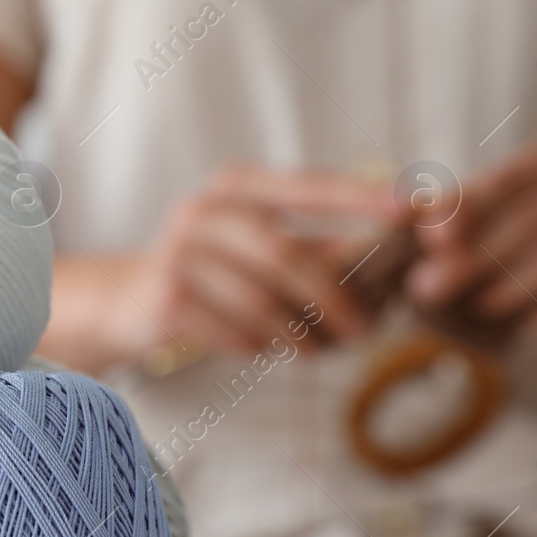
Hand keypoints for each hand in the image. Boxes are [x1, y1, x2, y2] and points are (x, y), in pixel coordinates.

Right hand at [126, 166, 389, 354]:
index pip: (306, 186)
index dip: (359, 196)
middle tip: (366, 328)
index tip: (410, 206)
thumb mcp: (254, 245)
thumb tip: (387, 262)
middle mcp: (204, 212)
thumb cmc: (210, 272)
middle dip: (334, 296)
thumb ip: (311, 246)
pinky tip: (267, 350)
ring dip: (300, 334)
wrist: (127, 301)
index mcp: (235, 187)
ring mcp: (180, 254)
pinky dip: (262, 347)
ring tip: (319, 350)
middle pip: (286, 255)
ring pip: (262, 302)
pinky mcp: (167, 298)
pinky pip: (234, 331)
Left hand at [407, 138, 536, 332]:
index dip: (465, 209)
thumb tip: (403, 217)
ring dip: (503, 290)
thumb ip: (460, 214)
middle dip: (471, 260)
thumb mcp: (501, 216)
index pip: (509, 181)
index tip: (429, 239)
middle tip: (426, 289)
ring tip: (472, 309)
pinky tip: (521, 328)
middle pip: (529, 222)